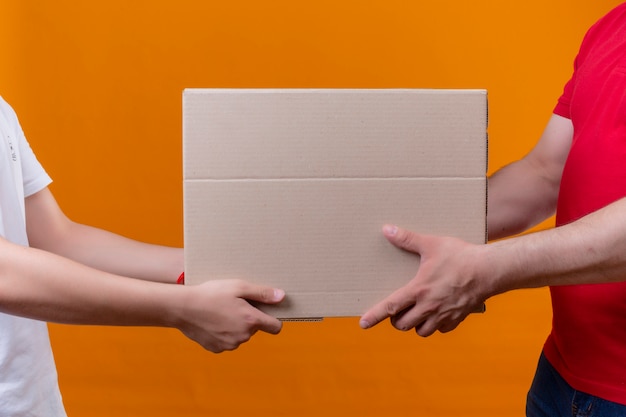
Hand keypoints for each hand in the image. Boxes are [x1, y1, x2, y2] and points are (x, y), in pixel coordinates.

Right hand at [175, 279, 284, 352]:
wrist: (182, 307)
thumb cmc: (211, 293)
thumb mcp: (238, 287)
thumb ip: (262, 293)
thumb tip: (282, 297)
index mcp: (251, 321)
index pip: (275, 327)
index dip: (273, 319)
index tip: (266, 312)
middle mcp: (242, 336)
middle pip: (255, 329)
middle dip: (248, 318)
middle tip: (235, 304)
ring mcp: (229, 344)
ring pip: (240, 335)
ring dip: (235, 326)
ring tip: (221, 311)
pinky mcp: (216, 348)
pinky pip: (226, 341)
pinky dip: (223, 333)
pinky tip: (212, 321)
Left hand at [359, 225, 485, 336]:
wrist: (490, 270)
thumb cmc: (460, 256)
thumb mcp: (431, 244)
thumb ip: (407, 239)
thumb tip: (387, 230)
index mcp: (418, 290)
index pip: (390, 307)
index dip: (374, 316)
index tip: (363, 324)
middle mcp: (429, 307)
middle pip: (403, 325)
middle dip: (396, 321)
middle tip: (397, 311)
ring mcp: (444, 315)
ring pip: (421, 331)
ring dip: (415, 326)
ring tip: (415, 314)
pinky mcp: (458, 318)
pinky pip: (441, 330)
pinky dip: (436, 326)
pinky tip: (436, 315)